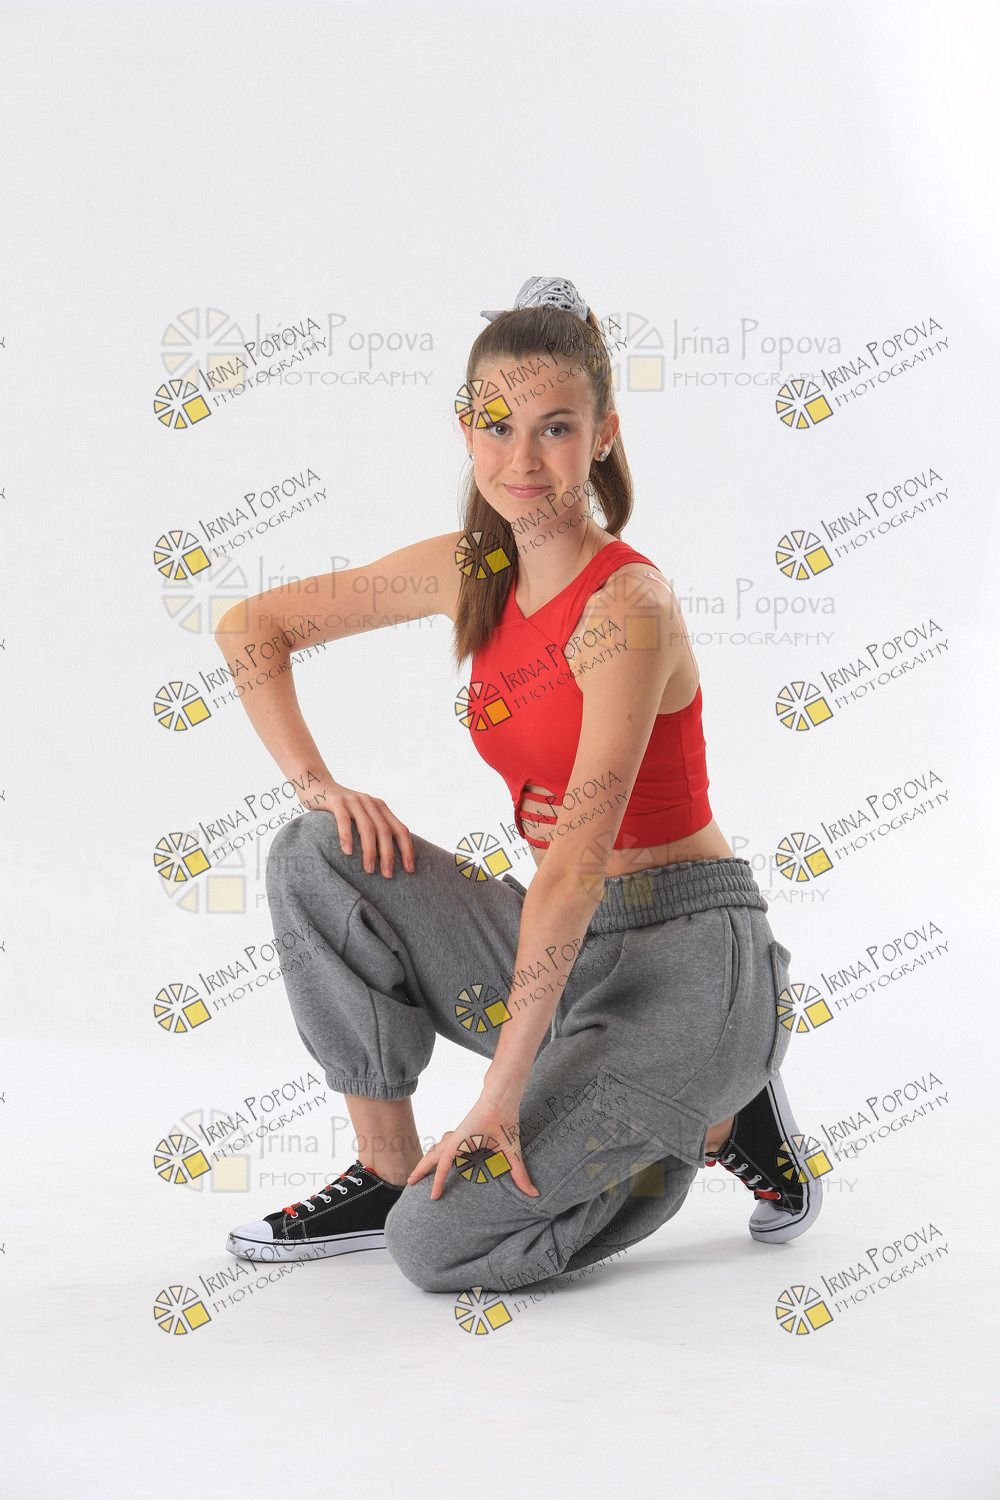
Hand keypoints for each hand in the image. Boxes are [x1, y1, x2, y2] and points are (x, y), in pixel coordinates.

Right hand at [302, 778, 415, 877]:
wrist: (316, 783)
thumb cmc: (340, 807)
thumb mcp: (361, 815)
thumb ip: (374, 828)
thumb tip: (387, 858)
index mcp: (380, 807)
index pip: (400, 829)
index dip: (407, 850)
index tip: (409, 870)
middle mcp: (370, 802)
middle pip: (385, 830)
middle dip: (388, 855)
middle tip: (387, 875)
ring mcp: (353, 801)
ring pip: (367, 827)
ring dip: (370, 850)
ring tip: (369, 870)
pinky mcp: (336, 801)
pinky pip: (344, 820)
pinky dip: (347, 837)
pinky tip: (348, 852)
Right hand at [406, 1086, 539, 1201]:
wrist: (502, 1094)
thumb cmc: (505, 1118)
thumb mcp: (512, 1149)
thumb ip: (520, 1173)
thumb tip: (533, 1193)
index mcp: (461, 1142)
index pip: (443, 1164)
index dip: (437, 1182)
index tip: (433, 1198)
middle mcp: (456, 1138)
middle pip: (431, 1155)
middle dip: (420, 1170)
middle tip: (409, 1183)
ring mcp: (458, 1134)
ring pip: (436, 1148)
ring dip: (427, 1160)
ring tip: (419, 1172)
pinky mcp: (463, 1131)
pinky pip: (445, 1143)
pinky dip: (438, 1152)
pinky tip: (440, 1156)